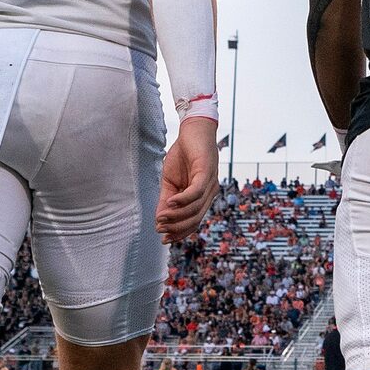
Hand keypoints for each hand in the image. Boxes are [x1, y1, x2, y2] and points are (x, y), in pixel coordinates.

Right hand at [158, 115, 219, 242]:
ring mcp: (210, 183)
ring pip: (195, 208)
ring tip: (161, 218)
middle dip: (177, 227)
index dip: (179, 232)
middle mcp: (210, 193)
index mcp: (202, 198)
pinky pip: (196, 192)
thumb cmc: (182, 156)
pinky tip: (170, 202)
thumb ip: (166, 200)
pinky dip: (182, 200)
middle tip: (160, 229)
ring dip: (177, 215)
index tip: (163, 239)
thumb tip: (159, 220)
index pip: (194, 221)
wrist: (192, 131)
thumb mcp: (170, 181)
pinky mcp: (207, 172)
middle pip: (195, 218)